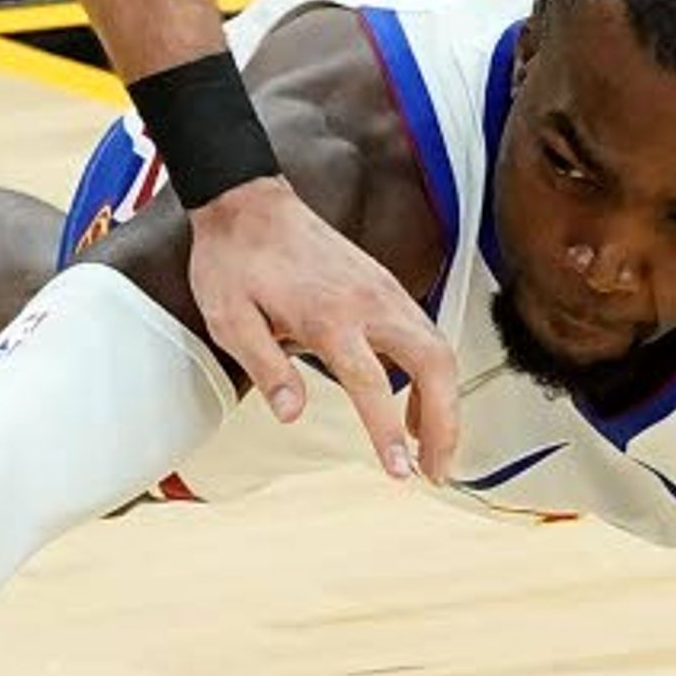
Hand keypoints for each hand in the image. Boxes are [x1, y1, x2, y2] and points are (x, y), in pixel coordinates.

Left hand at [182, 176, 458, 478]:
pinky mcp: (386, 286)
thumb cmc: (235, 261)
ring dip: (445, 402)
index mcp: (328, 314)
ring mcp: (384, 290)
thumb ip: (265, 366)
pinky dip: (433, 375)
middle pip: (433, 363)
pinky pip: (426, 335)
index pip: (371, 383)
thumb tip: (291, 414)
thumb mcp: (230, 318)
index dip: (388, 432)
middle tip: (433, 471)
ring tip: (429, 450)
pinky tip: (415, 405)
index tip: (400, 472)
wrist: (248, 202)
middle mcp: (369, 301)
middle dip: (445, 422)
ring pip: (439, 349)